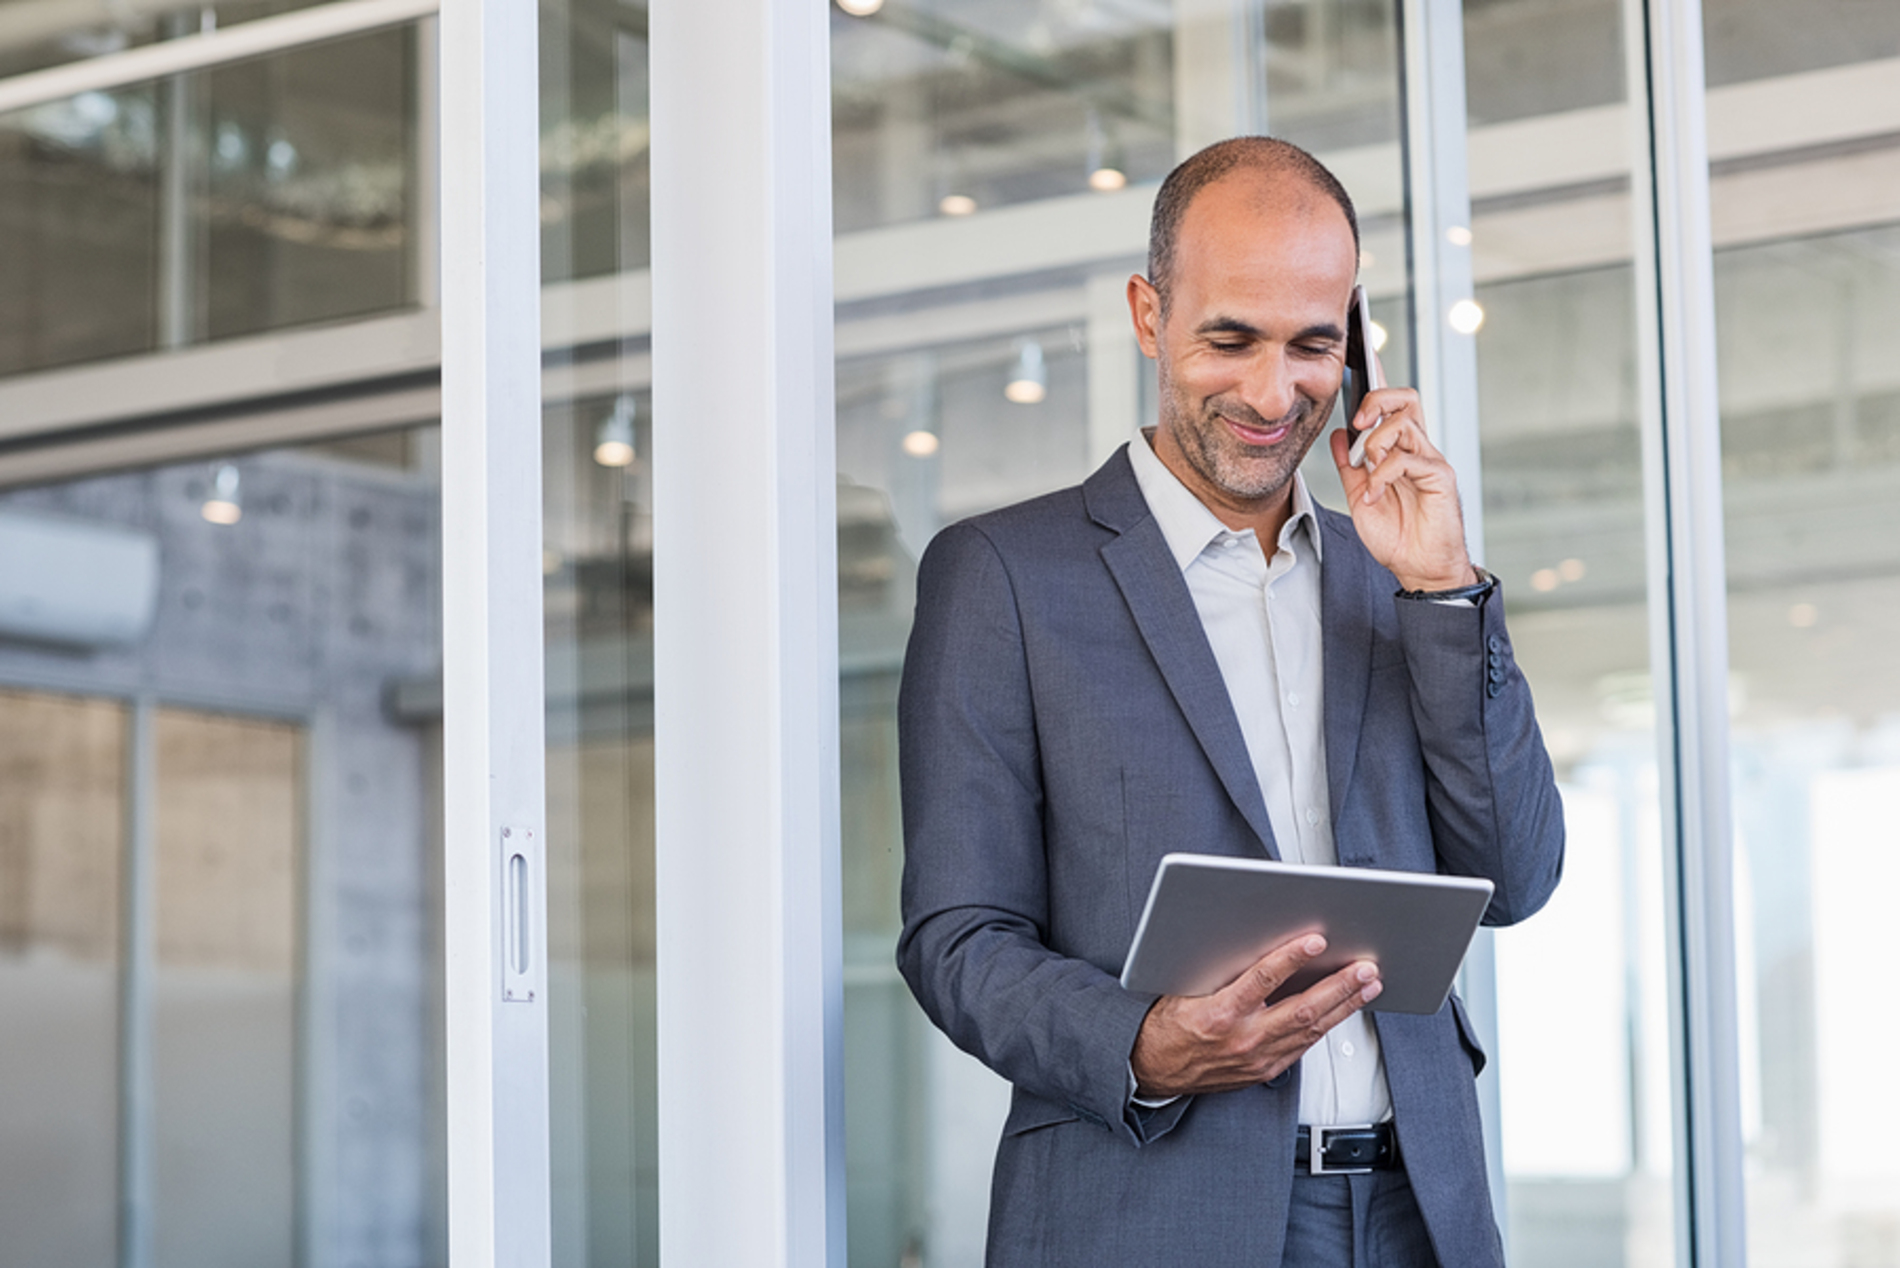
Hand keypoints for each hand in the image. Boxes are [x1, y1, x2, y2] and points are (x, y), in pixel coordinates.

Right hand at [1129, 935, 1381, 1098]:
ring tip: (1368, 985)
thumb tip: (1257, 940)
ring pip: (1312, 1030)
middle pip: (1302, 1010)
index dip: (1292, 958)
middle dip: (1339, 986)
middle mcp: (1242, 1040)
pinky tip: (1344, 1010)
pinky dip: (1327, 1025)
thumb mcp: (1184, 988)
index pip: (1262, 980)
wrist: (1151, 1070)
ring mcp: (1258, 1060)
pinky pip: (1303, 1046)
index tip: (1315, 941)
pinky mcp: (1265, 1072)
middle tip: (1365, 967)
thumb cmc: (1166, 1025)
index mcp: (1218, 1014)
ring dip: (1345, 1006)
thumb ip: (1222, 970)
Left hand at [1328, 386, 1476, 592]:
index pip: (1393, 406)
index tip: (1361, 361)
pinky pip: (1408, 458)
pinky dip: (1383, 475)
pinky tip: (1376, 495)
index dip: (1379, 383)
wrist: (1419, 568)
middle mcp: (1418, 449)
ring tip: (1368, 472)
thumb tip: (1338, 435)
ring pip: (1404, 424)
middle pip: (1406, 398)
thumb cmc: (1397, 536)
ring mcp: (1431, 461)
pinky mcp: (1440, 477)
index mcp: (1400, 451)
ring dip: (1375, 444)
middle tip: (1357, 424)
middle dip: (1376, 400)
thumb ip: (1350, 466)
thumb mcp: (1360, 497)